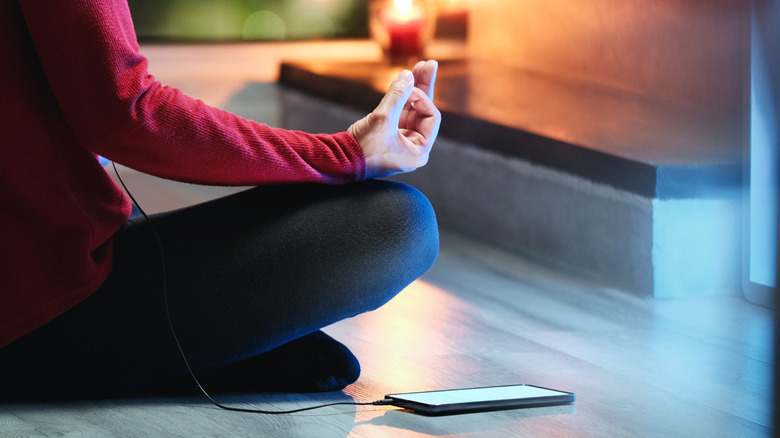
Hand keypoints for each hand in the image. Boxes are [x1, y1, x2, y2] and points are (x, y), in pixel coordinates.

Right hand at [348, 60, 440, 178]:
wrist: (338, 161)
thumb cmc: (362, 148)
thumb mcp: (382, 119)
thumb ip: (397, 95)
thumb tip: (409, 75)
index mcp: (419, 151)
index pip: (430, 117)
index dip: (421, 98)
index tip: (407, 87)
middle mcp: (413, 147)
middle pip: (423, 111)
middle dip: (423, 87)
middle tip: (429, 64)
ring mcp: (401, 142)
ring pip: (411, 111)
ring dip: (412, 90)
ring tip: (417, 67)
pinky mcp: (388, 136)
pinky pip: (399, 114)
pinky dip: (400, 99)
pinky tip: (403, 81)